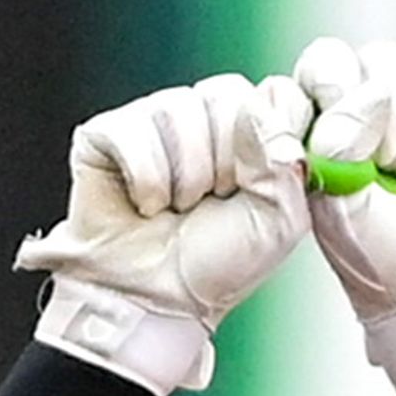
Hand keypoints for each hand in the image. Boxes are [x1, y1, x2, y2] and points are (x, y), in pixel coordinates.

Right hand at [15, 69, 315, 395]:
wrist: (157, 303)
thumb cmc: (216, 266)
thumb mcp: (276, 224)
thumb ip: (286, 163)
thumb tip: (261, 107)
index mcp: (250, 129)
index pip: (275, 92)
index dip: (269, 142)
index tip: (255, 189)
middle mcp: (203, 114)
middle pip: (227, 95)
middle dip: (225, 165)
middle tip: (211, 204)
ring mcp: (154, 117)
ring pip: (180, 111)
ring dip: (185, 180)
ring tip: (177, 208)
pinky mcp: (109, 131)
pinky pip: (136, 132)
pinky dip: (147, 182)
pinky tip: (146, 205)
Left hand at [290, 37, 395, 341]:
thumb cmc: (374, 251)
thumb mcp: (334, 200)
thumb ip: (336, 141)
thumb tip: (375, 91)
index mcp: (342, 109)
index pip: (331, 58)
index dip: (334, 85)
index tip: (335, 137)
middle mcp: (391, 99)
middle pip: (385, 61)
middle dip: (382, 125)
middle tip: (384, 174)